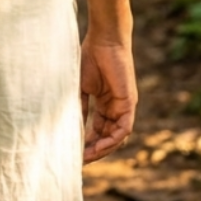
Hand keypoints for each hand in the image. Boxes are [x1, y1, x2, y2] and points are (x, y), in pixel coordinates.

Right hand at [79, 37, 136, 163]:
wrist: (104, 39)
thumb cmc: (89, 57)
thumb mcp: (80, 86)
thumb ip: (79, 106)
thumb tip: (71, 127)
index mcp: (104, 103)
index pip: (97, 129)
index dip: (87, 142)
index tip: (74, 153)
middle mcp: (115, 108)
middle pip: (107, 136)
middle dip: (94, 150)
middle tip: (80, 161)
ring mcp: (123, 106)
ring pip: (116, 137)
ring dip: (103, 149)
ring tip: (88, 157)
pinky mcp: (129, 103)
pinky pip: (124, 128)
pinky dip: (113, 140)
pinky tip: (100, 147)